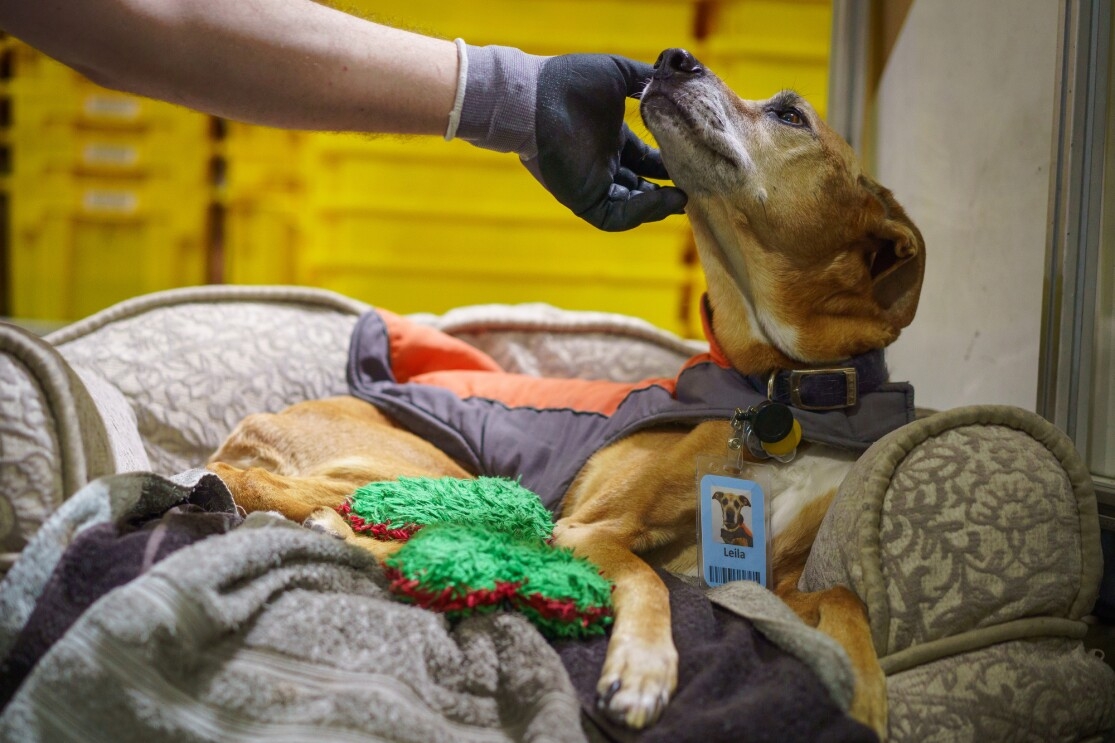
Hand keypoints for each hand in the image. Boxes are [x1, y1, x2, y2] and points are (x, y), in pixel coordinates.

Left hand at [454, 45, 686, 230]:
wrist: (536, 97)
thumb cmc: (571, 82)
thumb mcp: (619, 74)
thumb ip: (647, 80)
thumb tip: (678, 79)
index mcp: (612, 138)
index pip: (647, 159)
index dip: (670, 164)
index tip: (694, 162)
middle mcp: (604, 163)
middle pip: (643, 185)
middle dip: (668, 189)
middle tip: (695, 186)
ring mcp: (593, 183)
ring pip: (632, 205)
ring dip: (658, 205)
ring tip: (683, 198)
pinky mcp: (583, 199)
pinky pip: (616, 215)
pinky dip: (640, 211)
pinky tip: (663, 198)